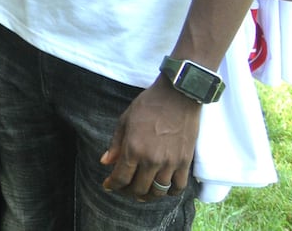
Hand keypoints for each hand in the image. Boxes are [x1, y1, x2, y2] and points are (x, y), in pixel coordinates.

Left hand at [99, 80, 201, 200]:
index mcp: (134, 149)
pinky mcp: (185, 161)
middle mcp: (151, 160)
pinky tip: (164, 189)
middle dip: (128, 192)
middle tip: (124, 188)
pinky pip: (179, 187)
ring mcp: (170, 162)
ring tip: (142, 192)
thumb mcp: (124, 121)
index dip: (112, 185)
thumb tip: (105, 162)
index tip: (108, 186)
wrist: (177, 97)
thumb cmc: (148, 105)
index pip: (121, 178)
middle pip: (139, 188)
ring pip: (158, 191)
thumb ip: (115, 145)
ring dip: (148, 195)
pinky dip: (170, 192)